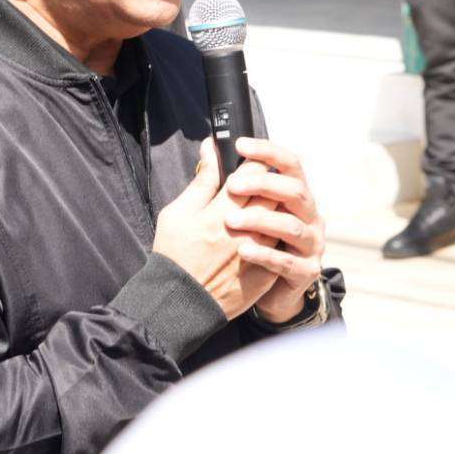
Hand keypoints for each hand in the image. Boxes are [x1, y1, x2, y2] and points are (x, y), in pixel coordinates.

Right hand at [152, 140, 276, 319]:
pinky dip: (276, 236)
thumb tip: (211, 149)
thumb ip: (201, 181)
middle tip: (258, 182)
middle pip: (274, 193)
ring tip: (261, 209)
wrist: (179, 304)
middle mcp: (244, 231)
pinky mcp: (265, 274)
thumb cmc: (173, 256)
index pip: (254, 172)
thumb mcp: (177, 213)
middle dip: (268, 183)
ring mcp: (258, 254)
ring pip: (281, 219)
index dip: (255, 160)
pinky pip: (281, 246)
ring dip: (274, 210)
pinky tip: (264, 234)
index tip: (249, 159)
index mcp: (220, 213)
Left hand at [221, 138, 324, 323]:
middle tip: (232, 186)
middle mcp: (308, 215)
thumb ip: (222, 180)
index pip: (289, 165)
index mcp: (293, 195)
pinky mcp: (306, 271)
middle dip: (264, 184)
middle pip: (294, 190)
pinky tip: (243, 251)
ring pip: (292, 225)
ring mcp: (311, 244)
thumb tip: (208, 146)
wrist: (259, 292)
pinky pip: (287, 261)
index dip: (267, 152)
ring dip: (261, 220)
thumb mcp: (232, 209)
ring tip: (230, 221)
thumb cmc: (246, 242)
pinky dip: (265, 255)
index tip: (240, 145)